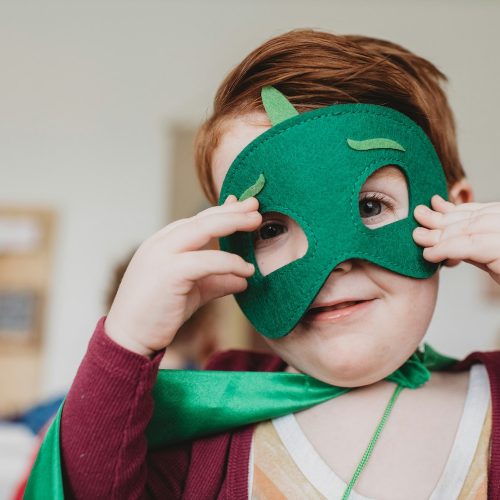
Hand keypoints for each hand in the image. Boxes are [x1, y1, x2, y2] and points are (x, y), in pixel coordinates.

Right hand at [105, 195, 261, 356]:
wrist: (128, 338)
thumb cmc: (157, 314)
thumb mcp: (192, 292)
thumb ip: (216, 281)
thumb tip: (243, 279)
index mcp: (162, 243)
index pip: (196, 220)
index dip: (222, 211)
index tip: (244, 207)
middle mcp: (160, 243)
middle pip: (202, 218)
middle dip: (232, 210)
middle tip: (256, 204)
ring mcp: (162, 255)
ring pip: (203, 229)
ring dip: (233, 223)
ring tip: (257, 222)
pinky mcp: (169, 273)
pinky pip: (207, 261)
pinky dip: (230, 262)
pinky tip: (246, 270)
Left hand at [413, 195, 499, 284]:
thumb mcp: (489, 258)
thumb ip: (467, 242)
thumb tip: (438, 229)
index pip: (480, 211)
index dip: (453, 210)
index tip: (431, 207)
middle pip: (473, 218)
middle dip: (442, 221)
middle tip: (418, 220)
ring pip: (471, 229)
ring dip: (441, 234)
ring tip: (419, 238)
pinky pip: (472, 245)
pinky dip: (447, 248)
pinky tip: (431, 254)